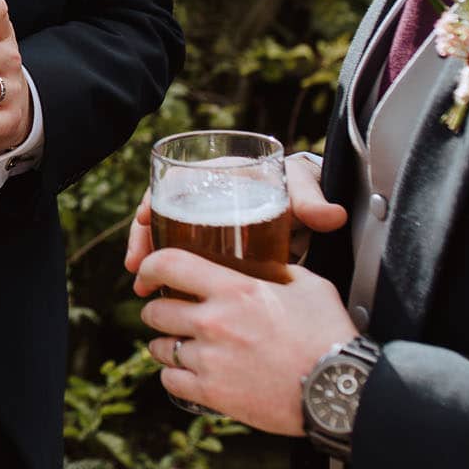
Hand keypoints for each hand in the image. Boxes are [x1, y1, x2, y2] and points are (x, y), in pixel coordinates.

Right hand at [126, 149, 346, 274]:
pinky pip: (183, 258)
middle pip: (163, 213)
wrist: (310, 206)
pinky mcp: (212, 246)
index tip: (144, 218)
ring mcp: (206, 222)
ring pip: (167, 239)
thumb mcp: (302, 190)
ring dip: (151, 261)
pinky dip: (170, 274)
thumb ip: (311, 203)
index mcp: (221, 174)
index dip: (155, 199)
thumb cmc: (300, 189)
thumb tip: (331, 216)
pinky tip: (163, 294)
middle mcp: (206, 196)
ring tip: (142, 287)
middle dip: (145, 240)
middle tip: (137, 266)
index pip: (177, 180)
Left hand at [133, 248, 356, 433]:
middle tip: (174, 315)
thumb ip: (279, 271)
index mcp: (236, 290)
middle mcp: (215, 322)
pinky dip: (176, 376)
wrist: (340, 391)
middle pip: (155, 311)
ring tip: (184, 346)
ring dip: (167, 344)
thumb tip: (265, 264)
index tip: (146, 275)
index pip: (169, 264)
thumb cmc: (330, 337)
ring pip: (159, 347)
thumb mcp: (309, 287)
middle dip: (160, 311)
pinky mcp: (212, 393)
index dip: (149, 266)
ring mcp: (210, 360)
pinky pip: (170, 381)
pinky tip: (191, 373)